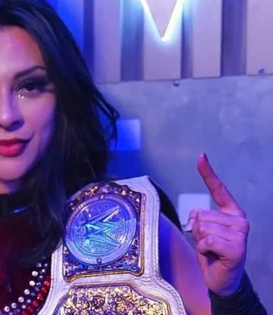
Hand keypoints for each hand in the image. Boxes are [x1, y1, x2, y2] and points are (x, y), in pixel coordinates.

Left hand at [185, 153, 248, 296]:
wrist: (221, 280)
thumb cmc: (211, 253)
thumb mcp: (202, 232)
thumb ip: (199, 218)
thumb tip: (195, 216)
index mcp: (231, 213)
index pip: (218, 190)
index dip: (208, 173)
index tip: (201, 156)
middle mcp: (239, 220)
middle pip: (200, 214)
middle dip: (197, 231)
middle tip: (207, 244)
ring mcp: (241, 233)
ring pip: (202, 227)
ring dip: (200, 241)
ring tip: (211, 250)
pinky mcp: (237, 247)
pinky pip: (206, 240)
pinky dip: (203, 249)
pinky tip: (213, 256)